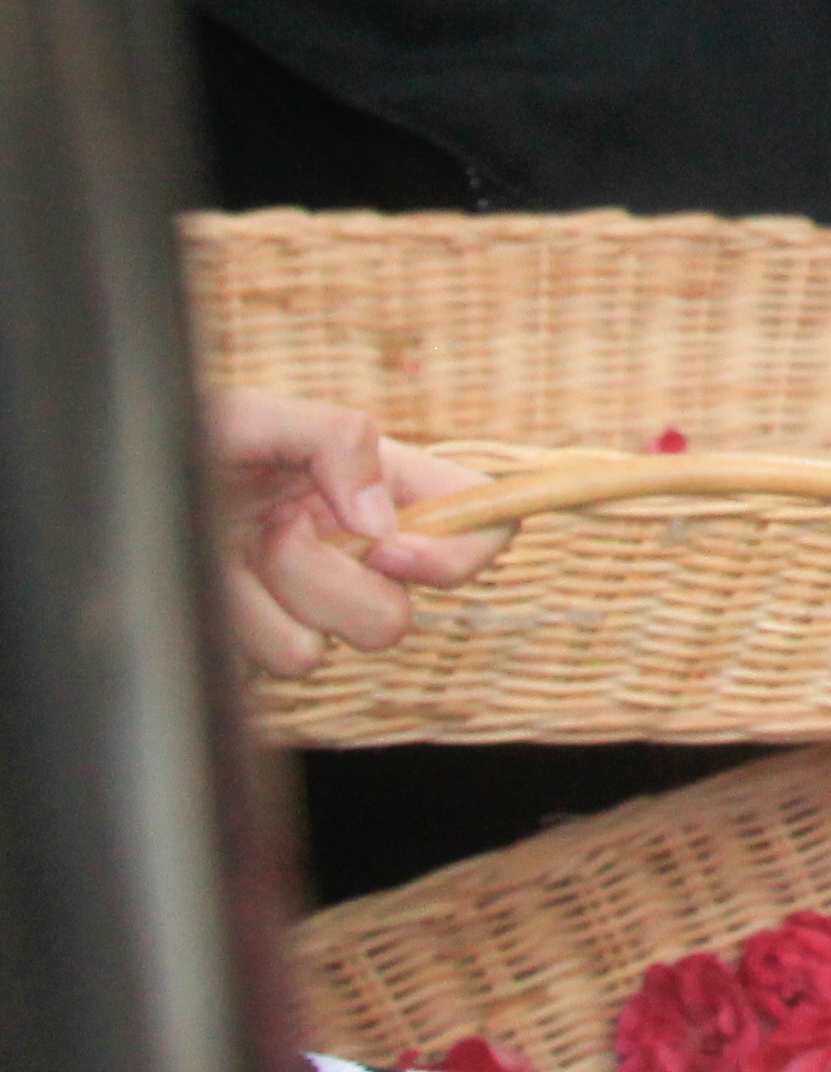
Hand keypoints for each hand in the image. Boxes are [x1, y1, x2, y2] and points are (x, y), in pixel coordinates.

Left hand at [207, 386, 505, 677]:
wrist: (106, 486)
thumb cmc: (184, 439)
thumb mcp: (255, 414)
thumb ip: (336, 439)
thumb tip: (383, 523)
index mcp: (385, 486)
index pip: (483, 522)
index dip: (461, 548)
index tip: (388, 546)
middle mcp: (363, 550)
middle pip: (407, 608)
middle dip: (337, 577)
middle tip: (280, 530)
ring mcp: (319, 602)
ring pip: (352, 638)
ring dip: (284, 590)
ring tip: (242, 547)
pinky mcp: (276, 642)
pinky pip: (294, 658)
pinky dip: (248, 617)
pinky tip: (219, 581)